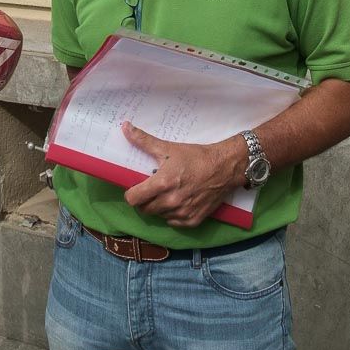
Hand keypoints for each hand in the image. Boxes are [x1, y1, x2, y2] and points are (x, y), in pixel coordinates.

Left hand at [121, 122, 243, 227]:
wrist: (224, 167)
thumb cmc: (195, 157)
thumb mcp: (168, 148)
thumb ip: (143, 140)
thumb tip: (125, 127)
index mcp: (162, 184)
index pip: (133, 199)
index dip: (131, 193)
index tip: (136, 188)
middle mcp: (171, 201)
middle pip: (144, 209)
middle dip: (145, 200)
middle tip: (152, 189)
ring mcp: (182, 213)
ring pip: (159, 215)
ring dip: (159, 207)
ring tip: (167, 193)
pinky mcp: (193, 220)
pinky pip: (173, 222)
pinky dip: (173, 214)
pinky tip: (179, 201)